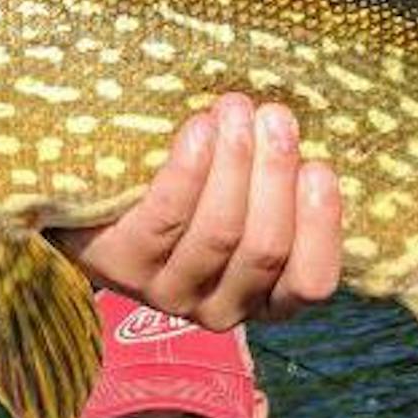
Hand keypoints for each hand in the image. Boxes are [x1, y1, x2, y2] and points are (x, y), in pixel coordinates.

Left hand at [52, 95, 340, 329]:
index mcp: (265, 297)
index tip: (319, 167)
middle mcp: (220, 307)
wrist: (96, 198)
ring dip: (236, 164)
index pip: (310, 283)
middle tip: (276, 116)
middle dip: (275, 176)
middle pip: (263, 249)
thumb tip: (306, 130)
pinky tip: (199, 129)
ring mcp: (168, 291)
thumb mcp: (244, 192)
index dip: (320, 228)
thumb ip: (278, 178)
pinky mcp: (121, 266)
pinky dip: (190, 171)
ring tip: (237, 109)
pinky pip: (166, 219)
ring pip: (218, 233)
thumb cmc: (192, 187)